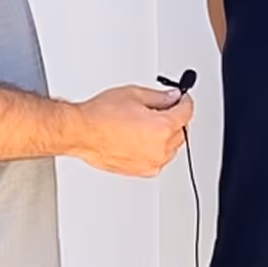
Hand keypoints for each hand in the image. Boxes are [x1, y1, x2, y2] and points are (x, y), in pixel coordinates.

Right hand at [71, 85, 193, 177]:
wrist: (81, 133)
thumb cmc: (101, 116)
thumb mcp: (135, 95)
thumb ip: (159, 97)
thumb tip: (172, 98)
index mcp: (162, 128)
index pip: (186, 113)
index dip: (185, 102)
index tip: (182, 98)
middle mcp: (159, 149)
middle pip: (181, 132)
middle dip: (175, 118)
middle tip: (164, 107)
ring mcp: (150, 163)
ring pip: (171, 148)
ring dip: (167, 136)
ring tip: (149, 123)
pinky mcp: (140, 171)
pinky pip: (157, 159)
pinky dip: (155, 149)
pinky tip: (143, 138)